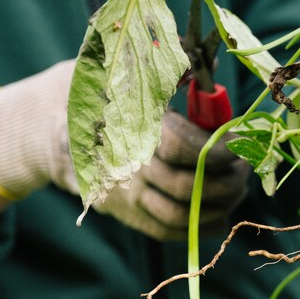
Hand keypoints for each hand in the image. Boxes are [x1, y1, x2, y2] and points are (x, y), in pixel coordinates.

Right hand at [0, 60, 247, 240]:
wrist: (55, 125)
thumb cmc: (106, 91)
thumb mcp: (133, 72)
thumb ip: (174, 72)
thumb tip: (213, 67)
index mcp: (129, 126)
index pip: (180, 147)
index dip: (218, 150)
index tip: (240, 146)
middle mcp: (125, 164)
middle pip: (186, 186)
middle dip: (226, 182)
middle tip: (244, 170)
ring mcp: (123, 193)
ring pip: (180, 215)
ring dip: (218, 207)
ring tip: (237, 191)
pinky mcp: (123, 212)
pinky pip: (166, 231)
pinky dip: (200, 228)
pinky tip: (222, 215)